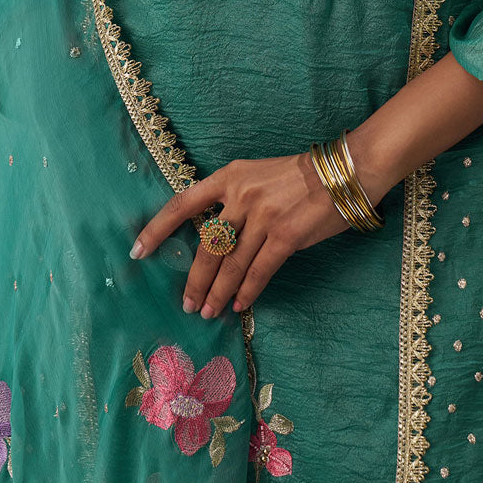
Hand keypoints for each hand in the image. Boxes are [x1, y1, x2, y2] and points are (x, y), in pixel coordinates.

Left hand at [129, 149, 365, 317]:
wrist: (344, 171)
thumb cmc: (301, 175)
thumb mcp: (258, 175)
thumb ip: (234, 201)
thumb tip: (213, 240)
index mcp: (230, 176)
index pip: (182, 204)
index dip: (157, 229)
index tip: (138, 251)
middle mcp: (241, 194)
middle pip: (206, 246)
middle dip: (194, 280)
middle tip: (187, 303)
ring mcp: (263, 216)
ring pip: (231, 264)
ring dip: (217, 293)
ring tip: (208, 311)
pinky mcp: (285, 236)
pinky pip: (258, 272)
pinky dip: (247, 292)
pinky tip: (239, 304)